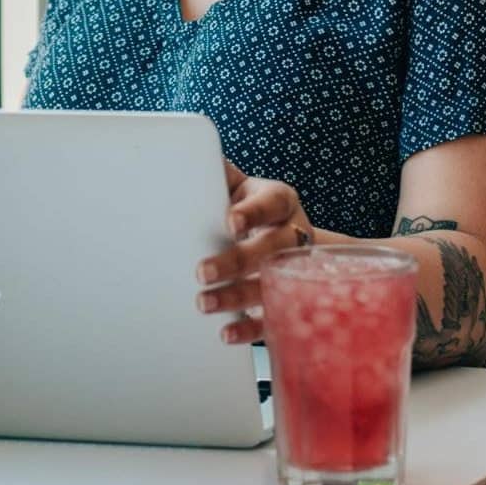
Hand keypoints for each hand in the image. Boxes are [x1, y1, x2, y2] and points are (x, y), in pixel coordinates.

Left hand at [194, 159, 314, 344]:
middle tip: (201, 271)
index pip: (272, 203)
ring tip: (203, 303)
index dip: (253, 212)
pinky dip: (249, 330)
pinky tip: (225, 332)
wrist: (292, 238)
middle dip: (236, 261)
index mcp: (281, 201)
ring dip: (236, 297)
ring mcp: (296, 271)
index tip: (229, 221)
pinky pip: (274, 319)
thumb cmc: (251, 206)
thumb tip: (189, 152)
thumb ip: (220, 173)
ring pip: (272, 286)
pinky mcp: (290, 303)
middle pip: (271, 249)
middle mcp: (294, 235)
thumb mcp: (240, 185)